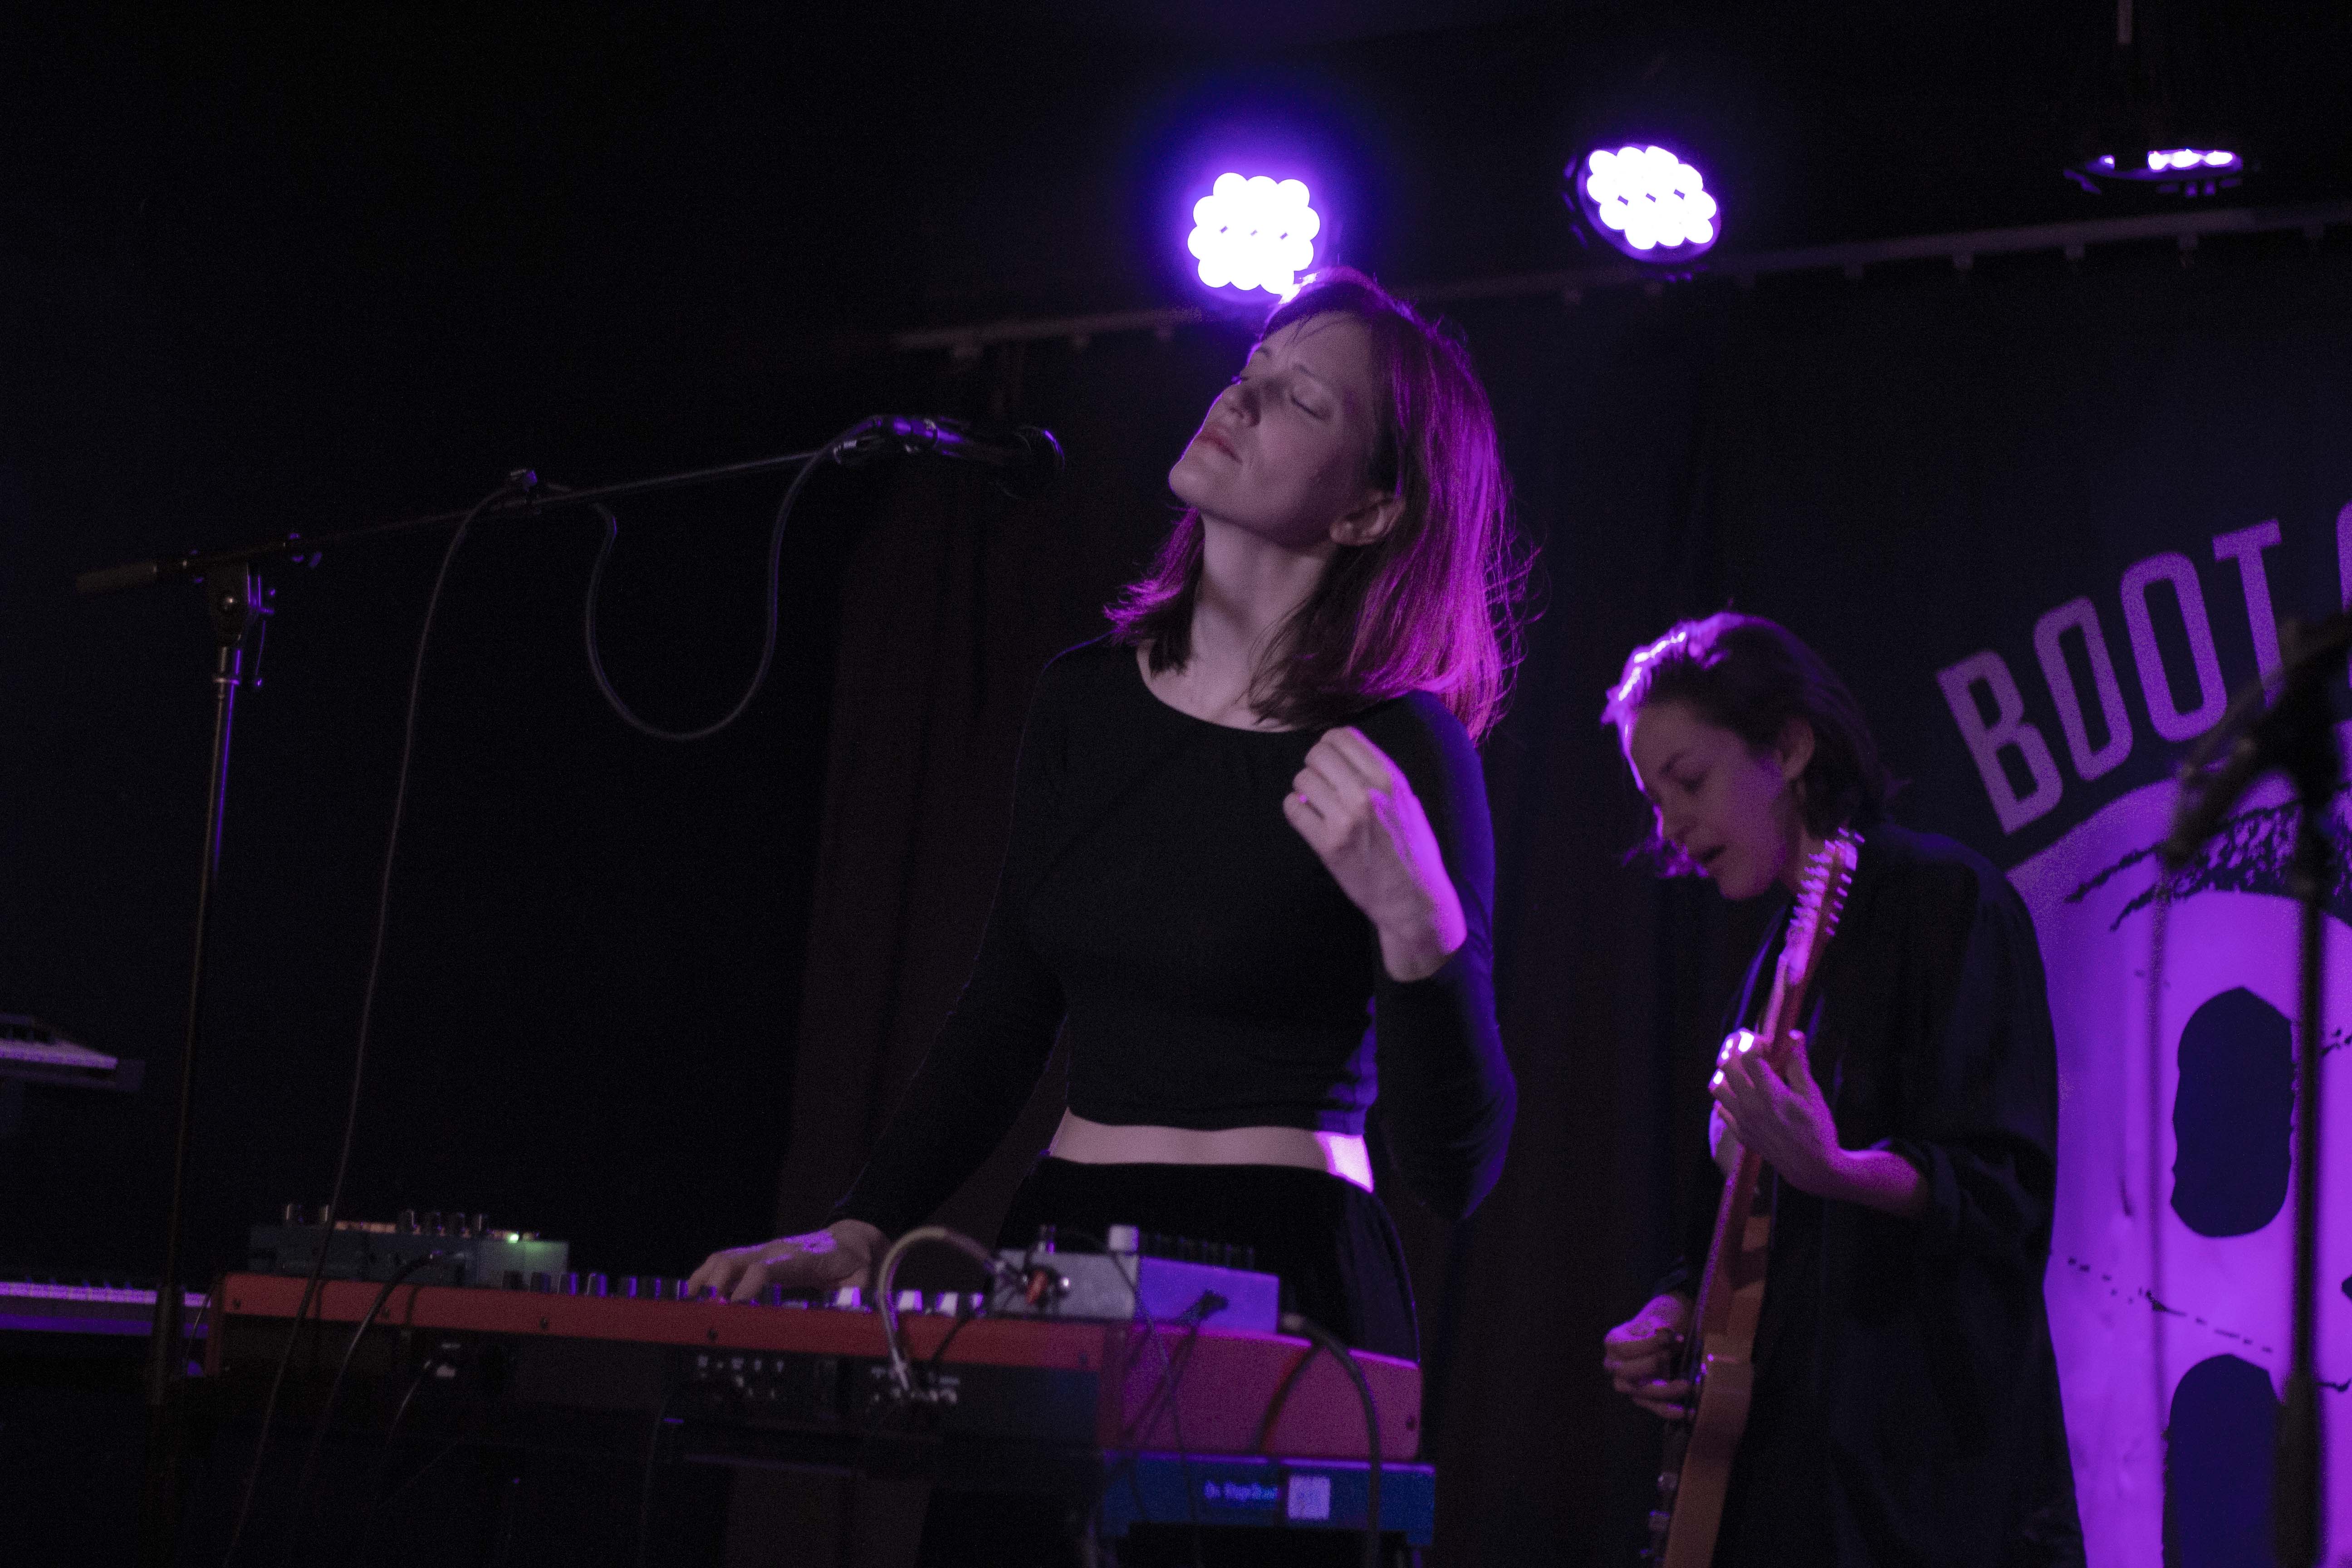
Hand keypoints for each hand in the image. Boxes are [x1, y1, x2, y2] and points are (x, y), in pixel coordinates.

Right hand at [685, 1219, 884, 1303]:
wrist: (850, 1240)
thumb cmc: (854, 1263)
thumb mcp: (862, 1281)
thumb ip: (855, 1298)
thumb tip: (845, 1315)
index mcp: (800, 1259)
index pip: (767, 1268)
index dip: (748, 1286)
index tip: (734, 1308)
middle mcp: (776, 1251)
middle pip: (736, 1261)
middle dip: (715, 1286)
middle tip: (705, 1316)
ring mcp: (763, 1251)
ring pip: (724, 1258)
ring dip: (705, 1281)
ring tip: (691, 1308)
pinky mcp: (755, 1256)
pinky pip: (723, 1261)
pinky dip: (705, 1276)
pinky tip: (694, 1296)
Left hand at [1282, 726, 1465, 981]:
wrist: (1413, 899)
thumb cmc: (1413, 850)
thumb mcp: (1408, 802)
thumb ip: (1379, 776)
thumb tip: (1343, 753)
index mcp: (1389, 779)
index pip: (1342, 736)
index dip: (1329, 745)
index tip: (1331, 760)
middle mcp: (1366, 794)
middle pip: (1317, 753)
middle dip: (1315, 765)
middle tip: (1323, 783)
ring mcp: (1345, 819)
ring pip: (1302, 779)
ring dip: (1305, 788)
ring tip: (1317, 803)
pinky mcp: (1327, 845)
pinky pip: (1293, 808)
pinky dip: (1296, 809)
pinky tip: (1309, 818)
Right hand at [1603, 1292, 1693, 1418]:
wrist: (1663, 1336)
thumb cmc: (1658, 1326)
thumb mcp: (1656, 1320)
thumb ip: (1658, 1327)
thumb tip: (1665, 1333)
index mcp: (1613, 1343)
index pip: (1625, 1349)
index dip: (1649, 1344)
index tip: (1673, 1336)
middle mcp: (1614, 1366)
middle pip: (1627, 1372)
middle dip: (1653, 1364)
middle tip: (1672, 1355)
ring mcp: (1627, 1385)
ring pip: (1641, 1392)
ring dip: (1665, 1389)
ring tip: (1687, 1385)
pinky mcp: (1643, 1399)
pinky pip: (1654, 1407)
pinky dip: (1670, 1410)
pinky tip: (1685, 1412)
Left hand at [1708, 1028, 1844, 1197]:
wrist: (1811, 1168)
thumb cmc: (1818, 1130)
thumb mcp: (1812, 1095)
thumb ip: (1798, 1065)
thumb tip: (1793, 1035)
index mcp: (1771, 1095)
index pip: (1749, 1056)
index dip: (1753, 1041)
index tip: (1764, 1039)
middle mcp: (1751, 1107)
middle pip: (1727, 1066)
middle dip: (1734, 1046)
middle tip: (1744, 1040)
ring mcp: (1742, 1122)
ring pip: (1716, 1086)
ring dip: (1724, 1070)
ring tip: (1740, 1064)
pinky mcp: (1740, 1133)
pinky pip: (1721, 1107)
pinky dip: (1727, 1094)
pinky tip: (1742, 1089)